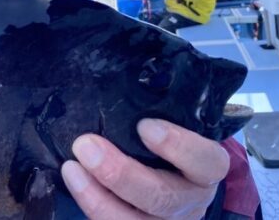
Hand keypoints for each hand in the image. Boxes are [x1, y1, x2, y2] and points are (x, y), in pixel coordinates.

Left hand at [61, 119, 228, 218]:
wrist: (177, 180)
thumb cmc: (171, 142)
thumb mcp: (179, 126)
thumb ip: (162, 109)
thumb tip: (129, 72)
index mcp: (206, 169)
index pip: (205, 160)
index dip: (178, 145)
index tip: (145, 125)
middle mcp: (190, 201)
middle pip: (162, 197)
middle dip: (120, 173)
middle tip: (86, 146)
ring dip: (97, 198)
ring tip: (71, 169)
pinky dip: (91, 208)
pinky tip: (73, 184)